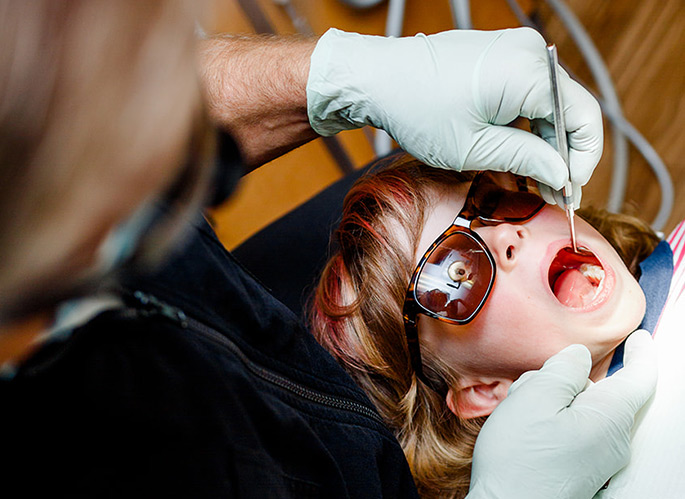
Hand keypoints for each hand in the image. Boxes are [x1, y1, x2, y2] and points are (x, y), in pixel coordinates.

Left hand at [307, 28, 602, 197]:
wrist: (378, 78)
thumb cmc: (417, 109)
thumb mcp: (475, 148)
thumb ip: (527, 159)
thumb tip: (562, 174)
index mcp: (529, 72)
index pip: (585, 118)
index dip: (583, 161)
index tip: (570, 191)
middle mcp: (530, 53)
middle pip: (570, 110)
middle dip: (564, 155)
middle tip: (555, 193)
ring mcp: (516, 50)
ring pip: (551, 103)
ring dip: (547, 142)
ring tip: (538, 180)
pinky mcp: (501, 56)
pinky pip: (530, 93)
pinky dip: (530, 124)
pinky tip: (522, 153)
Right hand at [466, 330, 656, 498]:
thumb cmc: (519, 460)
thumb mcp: (535, 397)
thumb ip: (562, 370)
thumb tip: (578, 358)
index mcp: (609, 418)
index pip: (640, 378)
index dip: (641, 354)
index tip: (638, 338)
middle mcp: (612, 441)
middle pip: (600, 393)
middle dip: (570, 380)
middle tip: (536, 382)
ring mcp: (597, 460)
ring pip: (582, 411)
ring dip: (554, 401)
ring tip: (520, 411)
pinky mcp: (580, 471)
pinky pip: (573, 432)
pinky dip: (551, 421)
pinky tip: (524, 430)